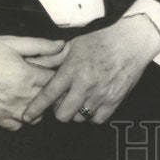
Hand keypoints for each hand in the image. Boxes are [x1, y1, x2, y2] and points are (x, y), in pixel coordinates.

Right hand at [0, 35, 65, 130]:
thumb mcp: (12, 42)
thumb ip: (39, 45)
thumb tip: (61, 45)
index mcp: (27, 75)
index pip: (55, 80)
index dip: (57, 75)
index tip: (54, 71)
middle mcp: (20, 95)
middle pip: (48, 99)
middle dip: (51, 91)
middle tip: (45, 83)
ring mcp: (8, 109)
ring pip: (36, 116)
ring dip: (38, 107)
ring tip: (32, 95)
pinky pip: (16, 126)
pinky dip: (20, 119)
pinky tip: (18, 106)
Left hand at [22, 14, 159, 124]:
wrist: (132, 41)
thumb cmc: (102, 40)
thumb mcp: (75, 44)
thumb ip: (53, 58)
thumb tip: (34, 63)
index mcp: (73, 69)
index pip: (48, 95)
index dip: (35, 108)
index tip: (27, 116)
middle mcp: (85, 84)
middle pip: (62, 114)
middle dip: (58, 111)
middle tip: (62, 102)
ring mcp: (101, 94)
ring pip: (79, 118)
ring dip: (76, 112)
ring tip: (80, 100)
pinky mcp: (115, 100)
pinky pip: (97, 120)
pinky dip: (92, 115)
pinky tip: (93, 104)